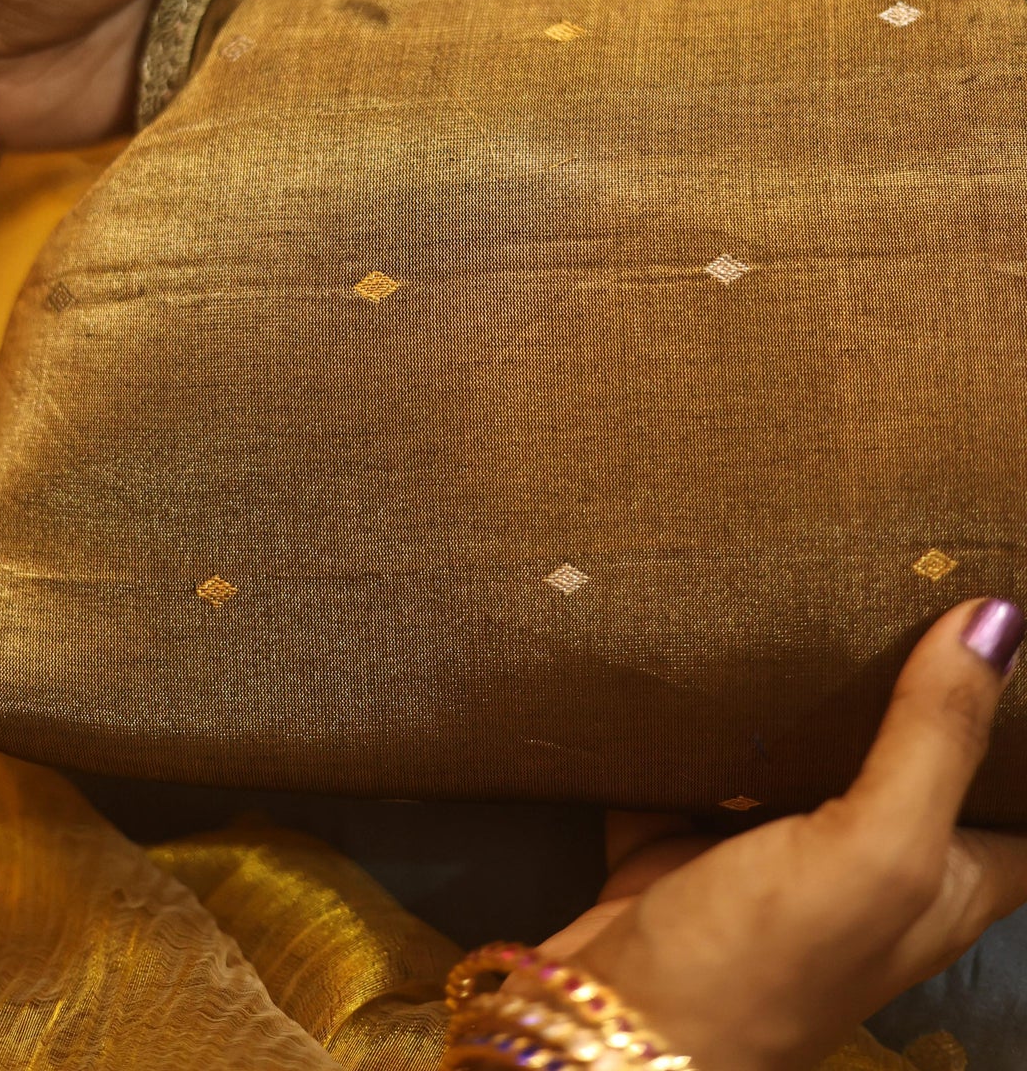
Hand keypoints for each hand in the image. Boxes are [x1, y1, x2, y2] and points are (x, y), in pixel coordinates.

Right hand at [541, 599, 1026, 1070]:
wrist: (609, 1026)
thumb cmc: (764, 964)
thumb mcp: (878, 850)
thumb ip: (936, 737)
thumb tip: (999, 616)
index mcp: (945, 877)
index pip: (1015, 792)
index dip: (1020, 721)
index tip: (999, 619)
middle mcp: (871, 858)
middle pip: (911, 749)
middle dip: (908, 668)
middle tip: (899, 570)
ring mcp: (776, 843)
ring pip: (803, 740)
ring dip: (802, 674)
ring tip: (810, 571)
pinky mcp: (688, 825)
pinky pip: (702, 744)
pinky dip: (697, 699)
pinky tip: (701, 629)